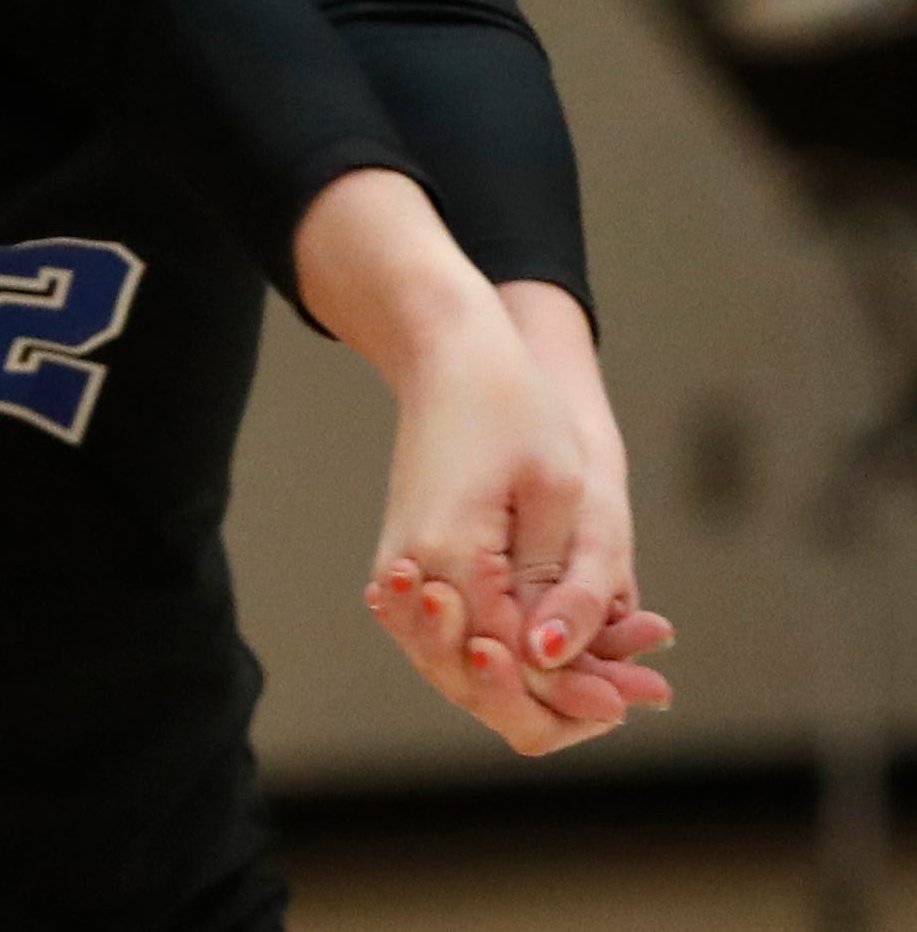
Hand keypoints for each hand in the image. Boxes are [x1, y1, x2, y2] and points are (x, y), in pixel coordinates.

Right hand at [364, 286, 675, 750]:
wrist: (449, 354)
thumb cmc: (511, 406)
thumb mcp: (560, 489)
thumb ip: (559, 584)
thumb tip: (549, 659)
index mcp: (448, 557)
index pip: (511, 664)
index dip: (580, 690)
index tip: (649, 690)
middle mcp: (414, 574)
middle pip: (475, 682)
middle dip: (557, 701)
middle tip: (634, 690)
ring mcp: (405, 570)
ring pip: (457, 669)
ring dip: (531, 683)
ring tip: (612, 675)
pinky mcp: (412, 563)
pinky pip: (447, 639)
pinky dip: (503, 655)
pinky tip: (551, 651)